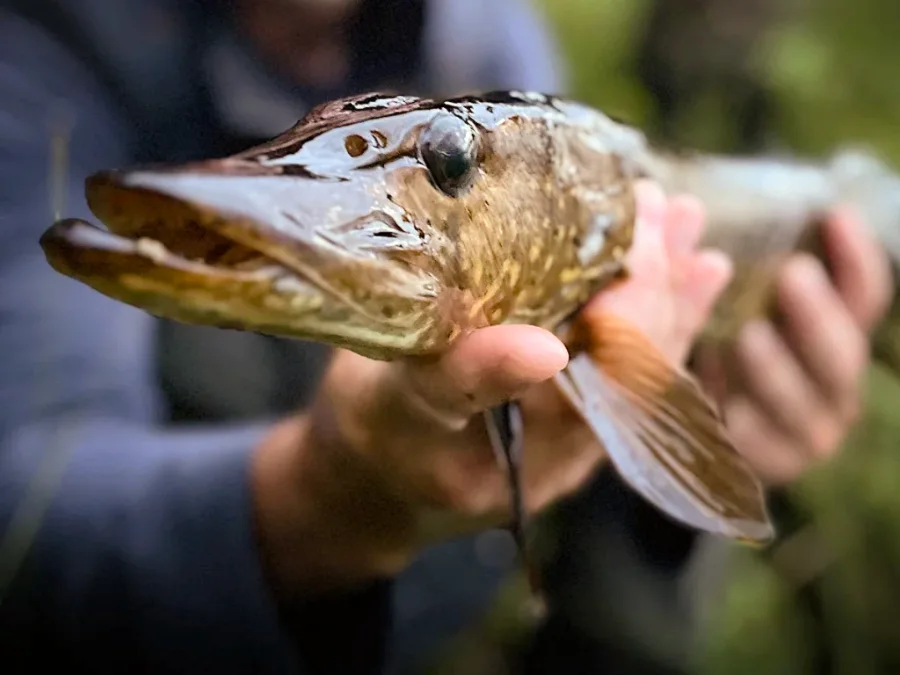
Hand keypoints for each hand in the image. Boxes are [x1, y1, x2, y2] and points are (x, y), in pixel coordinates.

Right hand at [252, 180, 732, 593]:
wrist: (374, 483)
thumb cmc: (375, 434)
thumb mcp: (397, 403)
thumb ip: (462, 378)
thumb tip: (544, 350)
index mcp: (532, 447)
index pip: (609, 372)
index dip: (637, 298)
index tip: (642, 221)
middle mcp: (572, 446)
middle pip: (637, 362)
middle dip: (656, 280)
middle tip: (665, 206)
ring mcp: (578, 434)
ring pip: (642, 361)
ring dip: (668, 289)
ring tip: (686, 221)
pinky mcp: (574, 419)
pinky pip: (631, 367)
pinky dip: (664, 313)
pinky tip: (696, 270)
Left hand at [697, 208, 891, 484]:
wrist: (691, 431)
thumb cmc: (712, 352)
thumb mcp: (706, 306)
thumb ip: (696, 266)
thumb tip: (679, 208)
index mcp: (830, 334)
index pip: (862, 295)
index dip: (856, 257)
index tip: (833, 215)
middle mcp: (832, 382)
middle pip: (844, 350)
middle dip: (819, 313)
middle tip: (791, 274)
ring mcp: (810, 429)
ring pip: (806, 402)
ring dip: (778, 369)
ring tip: (748, 337)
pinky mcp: (775, 467)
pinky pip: (769, 452)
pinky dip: (750, 431)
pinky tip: (732, 414)